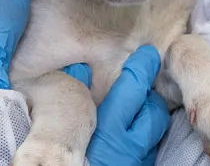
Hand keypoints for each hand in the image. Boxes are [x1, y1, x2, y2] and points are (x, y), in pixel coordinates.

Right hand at [65, 46, 170, 165]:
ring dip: (149, 120)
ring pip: (155, 133)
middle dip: (149, 97)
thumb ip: (70, 96)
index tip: (147, 54)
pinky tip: (132, 139)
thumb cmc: (54, 159)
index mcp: (106, 129)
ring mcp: (135, 164)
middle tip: (139, 89)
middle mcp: (127, 148)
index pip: (132, 88)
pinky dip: (143, 142)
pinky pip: (148, 153)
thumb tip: (82, 72)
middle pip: (154, 111)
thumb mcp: (56, 123)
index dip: (142, 67)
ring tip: (136, 113)